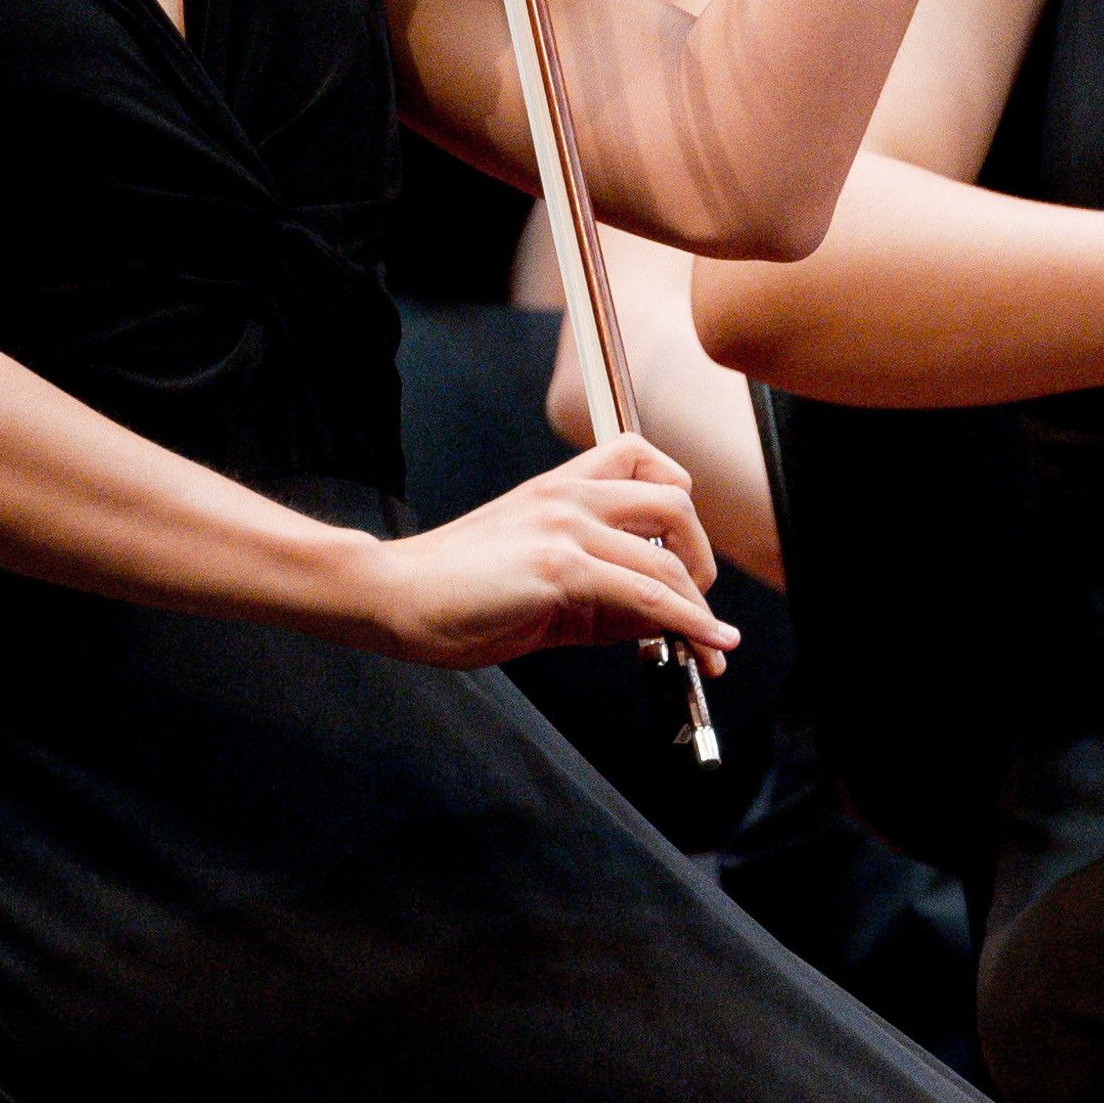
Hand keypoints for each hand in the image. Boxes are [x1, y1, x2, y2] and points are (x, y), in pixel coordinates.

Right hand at [339, 435, 738, 668]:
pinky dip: (690, 623)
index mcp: (559, 487)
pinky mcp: (562, 569)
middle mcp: (569, 496)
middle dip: (701, 559)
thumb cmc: (453, 591)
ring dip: (700, 608)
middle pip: (674, 504)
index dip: (679, 498)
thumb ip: (599, 591)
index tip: (685, 548)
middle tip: (698, 601)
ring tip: (709, 645)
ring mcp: (566, 529)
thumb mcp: (539, 579)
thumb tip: (659, 618)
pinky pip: (647, 596)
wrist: (394, 596)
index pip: (642, 457)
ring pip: (667, 560)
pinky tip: (707, 645)